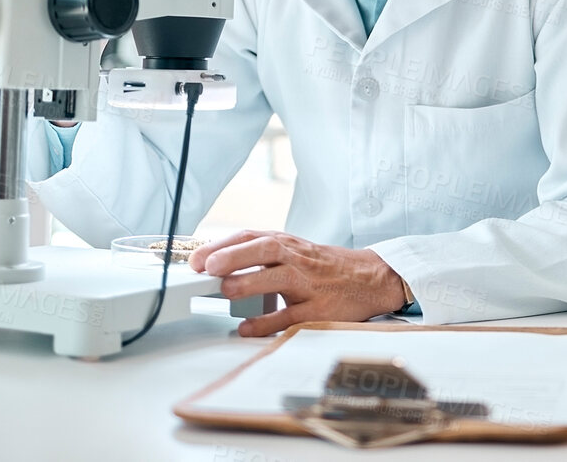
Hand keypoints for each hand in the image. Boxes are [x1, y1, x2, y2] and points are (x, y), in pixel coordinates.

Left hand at [187, 229, 407, 336]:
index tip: (196, 258)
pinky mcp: (319, 310)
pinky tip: (247, 329)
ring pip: (280, 277)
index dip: (222, 245)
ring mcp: (310, 284)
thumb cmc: (324, 267)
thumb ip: (259, 255)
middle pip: (266, 249)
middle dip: (235, 255)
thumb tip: (212, 263)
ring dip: (251, 283)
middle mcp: (298, 259)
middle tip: (207, 266)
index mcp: (288, 244)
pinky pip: (291, 317)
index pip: (251, 236)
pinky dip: (267, 324)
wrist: (370, 279)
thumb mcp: (294, 251)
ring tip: (226, 291)